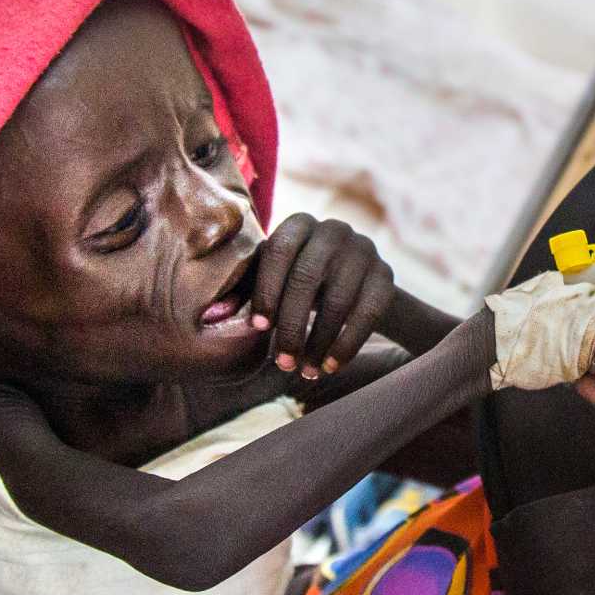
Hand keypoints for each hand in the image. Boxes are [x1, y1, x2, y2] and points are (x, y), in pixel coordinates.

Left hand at [248, 213, 397, 380]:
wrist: (353, 280)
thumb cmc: (296, 281)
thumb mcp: (270, 280)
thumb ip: (242, 293)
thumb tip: (209, 316)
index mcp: (298, 223)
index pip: (277, 252)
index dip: (266, 291)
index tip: (258, 330)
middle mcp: (333, 229)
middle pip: (307, 279)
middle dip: (292, 326)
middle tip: (282, 363)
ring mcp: (364, 250)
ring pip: (338, 300)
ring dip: (318, 343)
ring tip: (304, 371)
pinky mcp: (385, 275)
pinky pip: (367, 314)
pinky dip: (347, 345)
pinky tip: (330, 366)